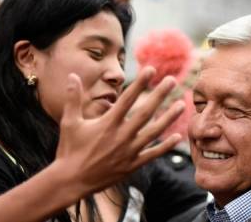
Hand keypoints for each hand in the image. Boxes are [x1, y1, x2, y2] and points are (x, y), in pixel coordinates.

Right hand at [56, 67, 184, 195]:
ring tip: (182, 105)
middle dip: (160, 95)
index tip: (151, 70)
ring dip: (169, 118)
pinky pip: (152, 154)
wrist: (71, 181)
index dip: (140, 83)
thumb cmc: (69, 150)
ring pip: (153, 132)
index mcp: (108, 124)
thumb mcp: (69, 122)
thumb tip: (72, 76)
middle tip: (172, 81)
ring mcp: (129, 151)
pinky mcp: (132, 165)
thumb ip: (73, 98)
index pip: (127, 99)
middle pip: (145, 112)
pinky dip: (166, 147)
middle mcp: (121, 136)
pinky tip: (177, 137)